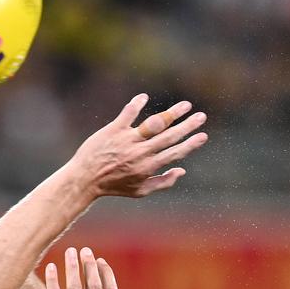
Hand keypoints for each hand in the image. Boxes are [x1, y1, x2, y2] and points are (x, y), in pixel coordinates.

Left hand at [71, 94, 207, 198]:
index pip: (175, 153)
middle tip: (202, 116)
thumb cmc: (114, 186)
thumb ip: (163, 182)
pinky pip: (128, 114)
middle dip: (188, 126)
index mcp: (149, 167)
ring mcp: (128, 140)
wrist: (86, 179)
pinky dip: (136, 104)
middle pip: (170, 136)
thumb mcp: (140, 191)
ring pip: (155, 124)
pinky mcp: (114, 130)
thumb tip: (182, 170)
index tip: (204, 135)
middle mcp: (141, 153)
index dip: (191, 144)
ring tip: (186, 105)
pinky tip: (144, 97)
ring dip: (172, 114)